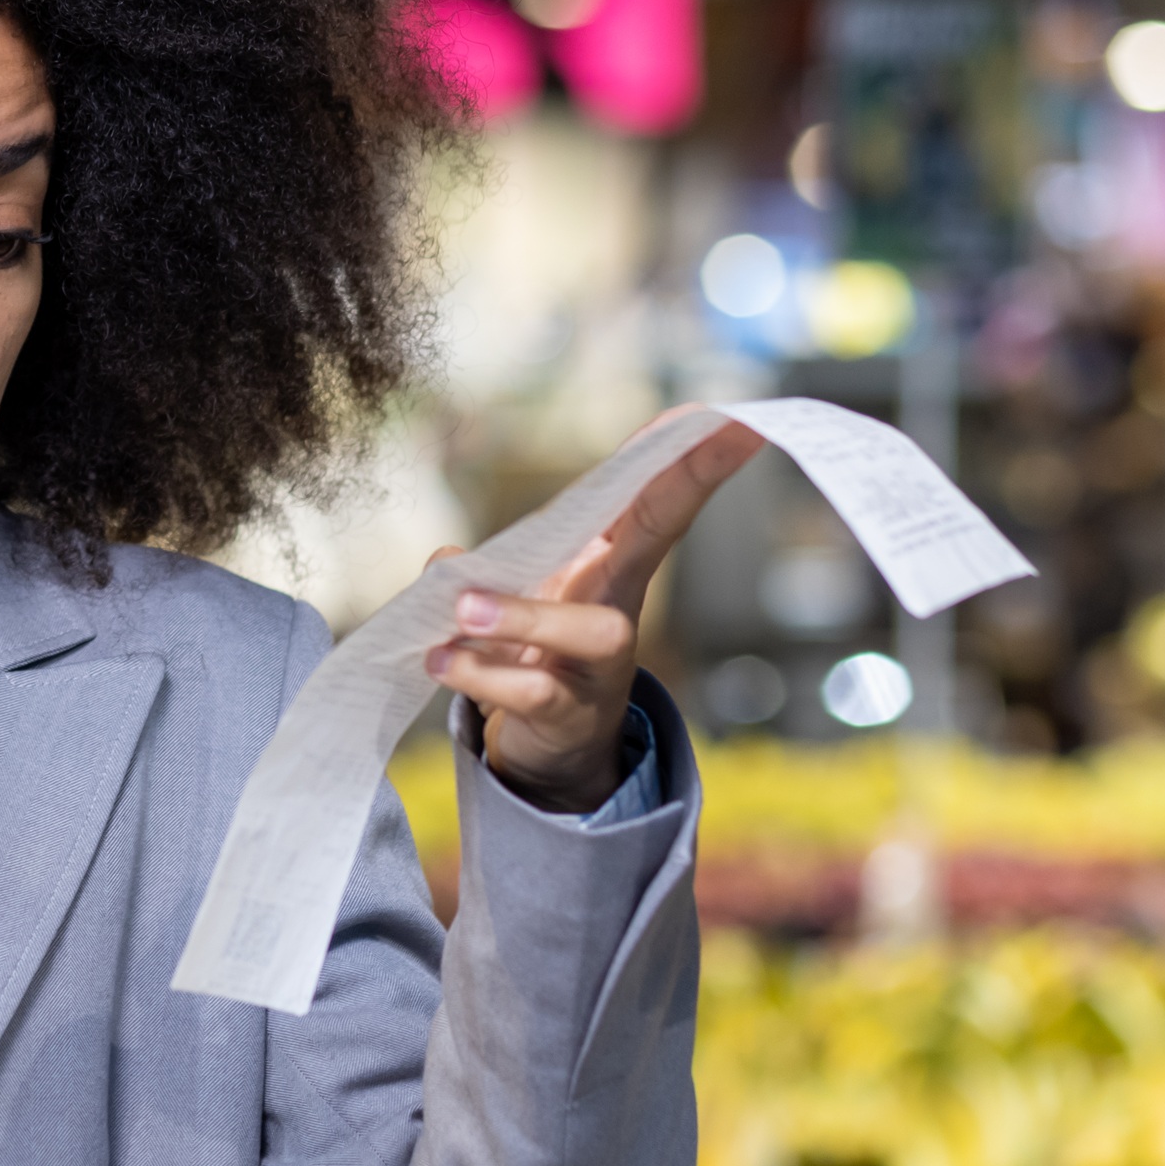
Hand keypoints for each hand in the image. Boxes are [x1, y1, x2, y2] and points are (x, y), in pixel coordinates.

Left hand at [426, 412, 763, 811]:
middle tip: (692, 427)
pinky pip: (533, 692)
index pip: (650, 501)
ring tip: (460, 612)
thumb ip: (480, 569)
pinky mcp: (572, 714)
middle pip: (658, 537)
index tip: (725, 414)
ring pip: (592, 629)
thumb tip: (447, 565)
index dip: (686, 460)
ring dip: (524, 617)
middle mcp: (619, 606)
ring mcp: (603, 665)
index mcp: (607, 566)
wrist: (548, 750)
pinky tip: (439, 661)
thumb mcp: (511, 597)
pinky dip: (480, 674)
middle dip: (682, 487)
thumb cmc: (535, 657)